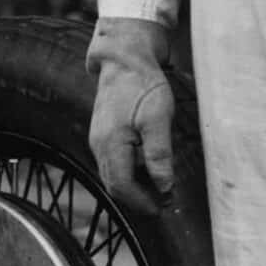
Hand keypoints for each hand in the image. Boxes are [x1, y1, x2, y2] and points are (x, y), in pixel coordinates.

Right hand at [87, 16, 176, 215]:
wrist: (123, 59)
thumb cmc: (142, 85)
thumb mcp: (158, 119)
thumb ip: (159, 155)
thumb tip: (164, 186)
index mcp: (111, 144)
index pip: (122, 186)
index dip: (142, 202)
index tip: (164, 206)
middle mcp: (99, 145)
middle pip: (115, 185)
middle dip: (139, 198)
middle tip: (166, 202)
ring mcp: (98, 139)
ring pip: (113, 175)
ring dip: (135, 187)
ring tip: (162, 187)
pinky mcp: (102, 134)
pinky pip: (113, 162)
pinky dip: (130, 172)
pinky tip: (149, 167)